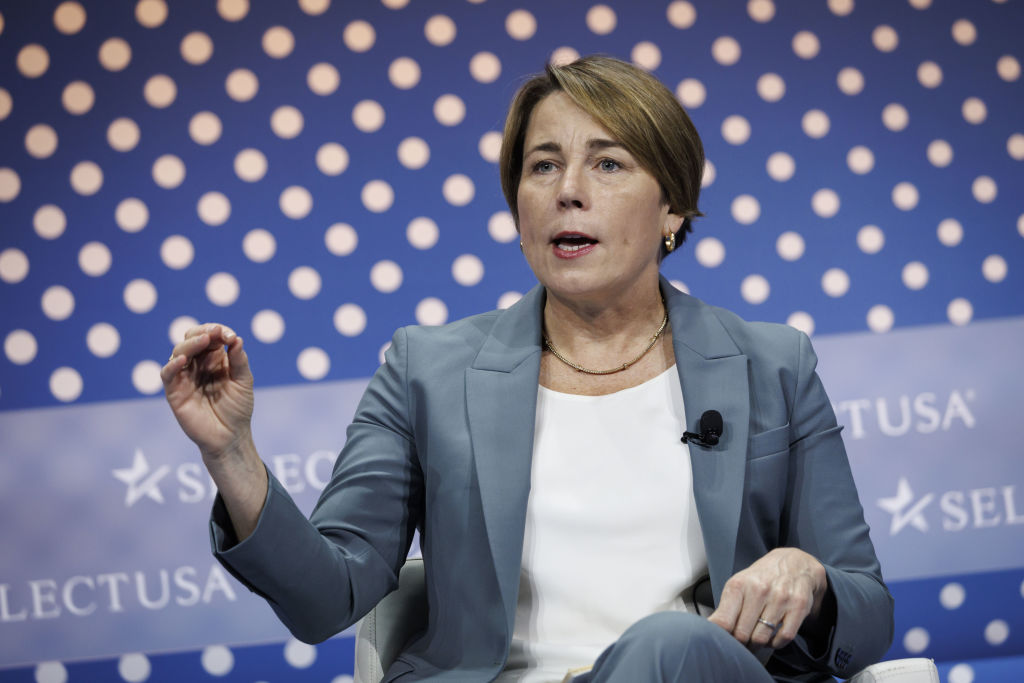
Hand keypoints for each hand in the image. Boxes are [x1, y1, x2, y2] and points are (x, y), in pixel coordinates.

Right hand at [162, 323, 254, 461]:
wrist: (230, 437)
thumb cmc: (238, 409)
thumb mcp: (244, 382)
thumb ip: (239, 361)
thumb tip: (236, 339)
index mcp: (215, 359)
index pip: (211, 337)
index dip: (218, 331)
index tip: (230, 336)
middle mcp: (198, 365)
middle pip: (192, 339)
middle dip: (203, 333)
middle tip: (215, 333)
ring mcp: (185, 377)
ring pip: (179, 352)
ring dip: (190, 344)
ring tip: (203, 341)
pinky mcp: (175, 391)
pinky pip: (168, 374)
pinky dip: (172, 365)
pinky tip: (182, 360)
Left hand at [708, 547, 826, 650]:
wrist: (794, 563)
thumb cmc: (761, 579)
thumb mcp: (739, 585)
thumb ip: (726, 609)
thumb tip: (713, 632)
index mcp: (739, 585)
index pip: (723, 621)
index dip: (721, 637)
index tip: (722, 642)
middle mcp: (759, 590)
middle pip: (742, 634)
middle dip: (740, 643)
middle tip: (742, 643)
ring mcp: (780, 598)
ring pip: (762, 638)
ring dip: (757, 645)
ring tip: (756, 639)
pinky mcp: (799, 607)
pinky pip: (784, 637)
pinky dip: (776, 643)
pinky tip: (772, 637)